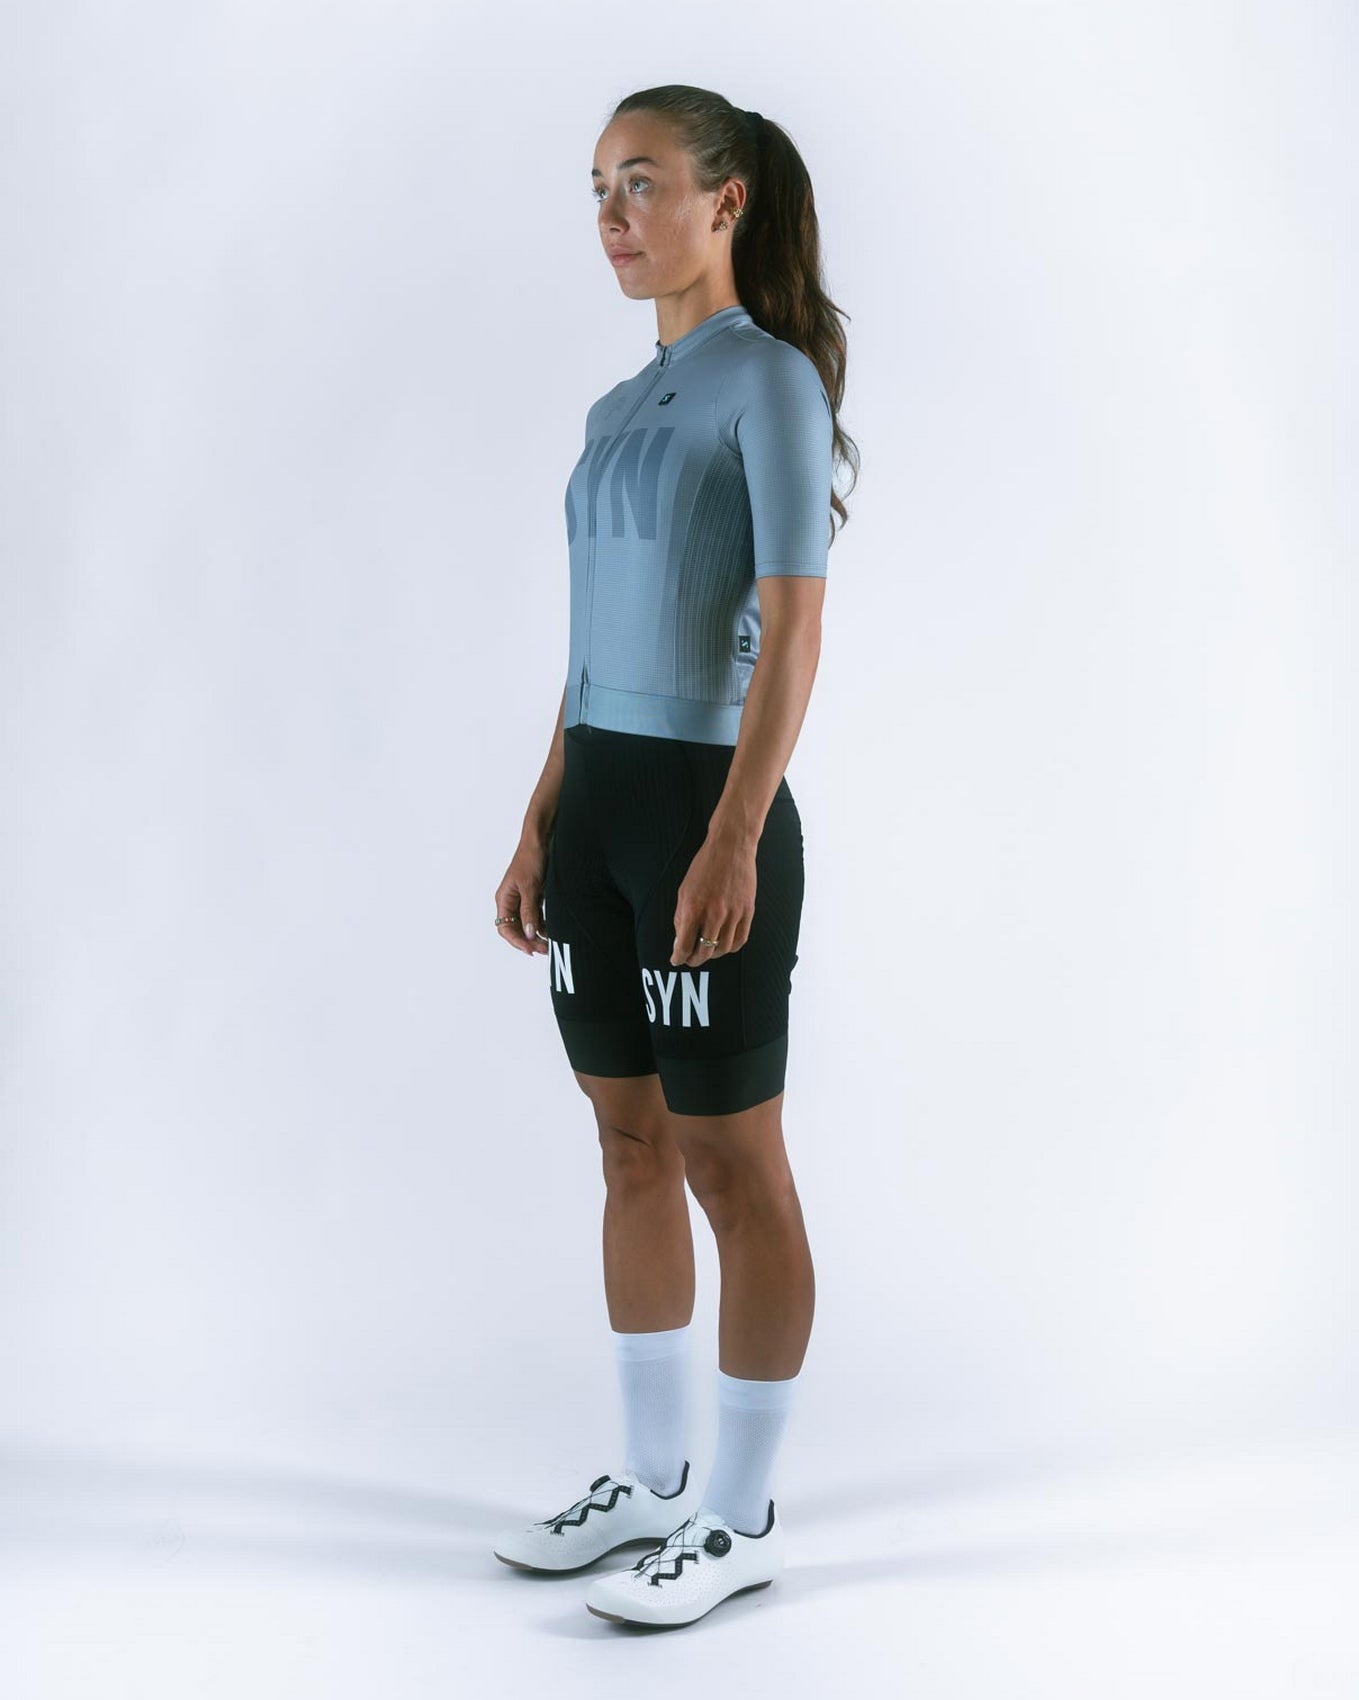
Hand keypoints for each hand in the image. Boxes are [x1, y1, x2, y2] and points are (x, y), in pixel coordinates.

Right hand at [495, 843, 550, 957]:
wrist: (541, 840)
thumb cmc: (530, 858)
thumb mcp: (530, 887)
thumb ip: (529, 911)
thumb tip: (529, 933)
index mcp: (504, 899)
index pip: (505, 928)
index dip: (517, 941)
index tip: (531, 949)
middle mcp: (511, 901)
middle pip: (516, 929)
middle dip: (529, 941)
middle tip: (545, 949)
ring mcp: (523, 899)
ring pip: (528, 924)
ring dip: (537, 934)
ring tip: (550, 943)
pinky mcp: (534, 896)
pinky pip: (537, 916)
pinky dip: (543, 924)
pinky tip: (552, 930)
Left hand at [670, 837, 755, 966]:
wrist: (730, 847)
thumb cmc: (705, 866)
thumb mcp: (684, 890)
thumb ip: (681, 916)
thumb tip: (680, 938)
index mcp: (694, 908)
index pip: (684, 944)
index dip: (678, 957)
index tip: (676, 960)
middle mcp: (714, 914)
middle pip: (704, 951)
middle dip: (694, 960)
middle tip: (690, 960)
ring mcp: (733, 914)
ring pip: (723, 949)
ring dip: (713, 955)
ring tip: (707, 952)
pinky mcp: (748, 911)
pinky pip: (740, 939)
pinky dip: (731, 947)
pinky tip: (724, 945)